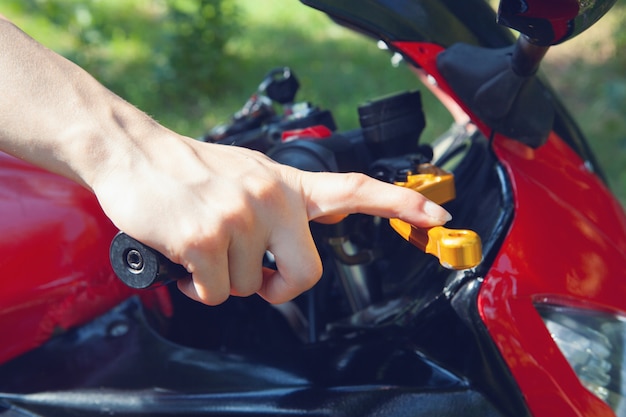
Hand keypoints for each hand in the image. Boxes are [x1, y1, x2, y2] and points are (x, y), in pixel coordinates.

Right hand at [92, 135, 451, 304]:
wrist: (134, 153)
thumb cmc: (191, 170)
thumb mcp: (248, 173)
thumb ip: (281, 204)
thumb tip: (307, 237)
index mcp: (286, 183)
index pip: (354, 189)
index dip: (398, 204)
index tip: (436, 215)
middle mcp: (270, 198)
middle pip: (306, 275)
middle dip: (281, 288)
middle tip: (259, 277)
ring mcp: (239, 218)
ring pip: (250, 288)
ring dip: (226, 278)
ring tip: (204, 245)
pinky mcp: (205, 239)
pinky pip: (216, 293)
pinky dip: (198, 288)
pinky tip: (186, 259)